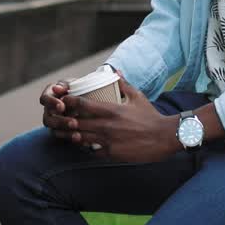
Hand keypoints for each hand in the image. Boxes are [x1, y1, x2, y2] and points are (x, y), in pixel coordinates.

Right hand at [40, 80, 74, 140]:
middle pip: (47, 118)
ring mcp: (53, 122)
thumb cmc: (79, 88)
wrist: (89, 101)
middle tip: (74, 122)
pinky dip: (70, 137)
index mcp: (49, 95)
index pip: (44, 99)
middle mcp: (48, 110)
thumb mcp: (73, 84)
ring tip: (77, 133)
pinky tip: (79, 137)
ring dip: (65, 131)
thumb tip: (56, 88)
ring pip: (53, 129)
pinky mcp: (60, 131)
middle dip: (60, 121)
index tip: (62, 106)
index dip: (51, 103)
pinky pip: (62, 137)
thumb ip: (65, 85)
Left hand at [62, 81, 181, 164]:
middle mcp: (106, 125)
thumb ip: (122, 83)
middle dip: (64, 121)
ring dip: (72, 135)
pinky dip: (86, 148)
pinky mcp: (112, 154)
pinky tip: (84, 144)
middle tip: (59, 119)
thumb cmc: (150, 116)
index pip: (81, 104)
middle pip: (75, 123)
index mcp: (110, 110)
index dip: (69, 102)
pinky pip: (91, 151)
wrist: (165, 137)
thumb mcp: (137, 96)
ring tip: (66, 132)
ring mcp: (108, 141)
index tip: (64, 101)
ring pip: (80, 139)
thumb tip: (114, 71)